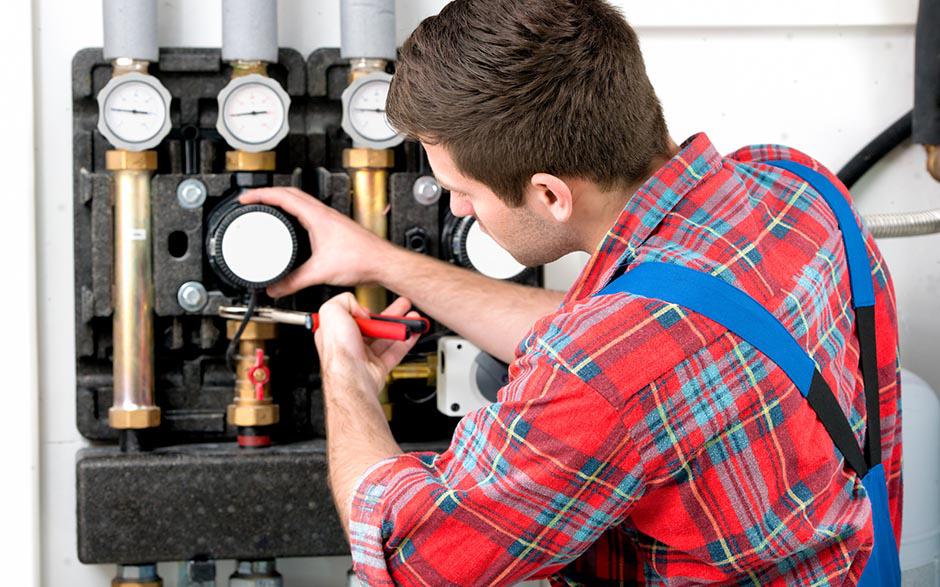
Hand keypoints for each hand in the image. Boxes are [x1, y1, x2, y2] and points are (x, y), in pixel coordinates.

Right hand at [239, 187, 390, 296]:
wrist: (383, 263)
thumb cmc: (362, 259)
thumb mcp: (320, 272)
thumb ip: (293, 281)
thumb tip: (275, 288)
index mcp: (317, 216)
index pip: (282, 196)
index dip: (260, 195)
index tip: (244, 198)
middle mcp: (324, 214)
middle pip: (290, 193)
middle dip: (267, 194)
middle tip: (251, 201)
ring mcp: (330, 220)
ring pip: (301, 202)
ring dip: (282, 202)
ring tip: (267, 209)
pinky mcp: (335, 229)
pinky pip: (309, 214)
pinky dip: (295, 215)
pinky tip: (293, 227)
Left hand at [314, 293, 420, 394]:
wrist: (351, 378)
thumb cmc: (338, 350)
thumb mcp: (332, 311)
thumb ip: (345, 300)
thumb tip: (361, 308)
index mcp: (335, 332)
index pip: (349, 316)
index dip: (361, 310)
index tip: (370, 307)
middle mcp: (349, 345)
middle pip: (372, 326)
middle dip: (390, 314)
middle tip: (402, 305)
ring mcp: (364, 357)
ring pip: (386, 338)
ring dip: (401, 327)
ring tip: (413, 317)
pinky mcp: (378, 367)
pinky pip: (395, 352)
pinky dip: (406, 342)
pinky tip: (413, 333)